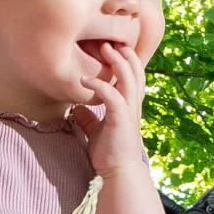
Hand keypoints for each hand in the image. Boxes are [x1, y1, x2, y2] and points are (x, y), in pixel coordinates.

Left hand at [73, 43, 146, 177]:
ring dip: (117, 61)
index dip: (125, 60)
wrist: (117, 173)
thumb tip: (76, 109)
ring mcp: (129, 111)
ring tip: (103, 48)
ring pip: (130, 78)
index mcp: (129, 105)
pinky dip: (99, 85)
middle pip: (136, 71)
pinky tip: (84, 80)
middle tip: (108, 40)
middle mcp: (133, 105)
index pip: (133, 76)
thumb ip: (90, 118)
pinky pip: (113, 95)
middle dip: (125, 53)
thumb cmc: (109, 153)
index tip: (110, 47)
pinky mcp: (121, 119)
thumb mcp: (96, 131)